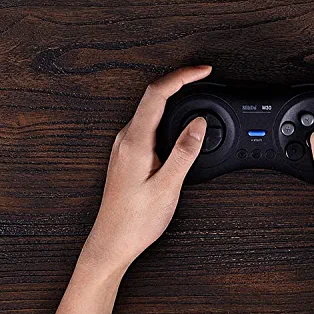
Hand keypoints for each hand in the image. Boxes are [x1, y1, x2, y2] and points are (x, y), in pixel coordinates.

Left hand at [81, 65, 212, 274]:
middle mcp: (125, 139)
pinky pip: (147, 123)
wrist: (111, 242)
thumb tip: (198, 123)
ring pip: (149, 109)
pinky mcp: (127, 154)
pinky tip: (177, 121)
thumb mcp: (167, 187)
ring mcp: (124, 146)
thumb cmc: (135, 220)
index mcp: (135, 142)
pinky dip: (165, 113)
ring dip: (172, 96)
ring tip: (194, 92)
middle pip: (152, 95)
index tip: (202, 71)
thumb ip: (184, 152)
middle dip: (179, 81)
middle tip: (203, 77)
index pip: (157, 94)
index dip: (181, 76)